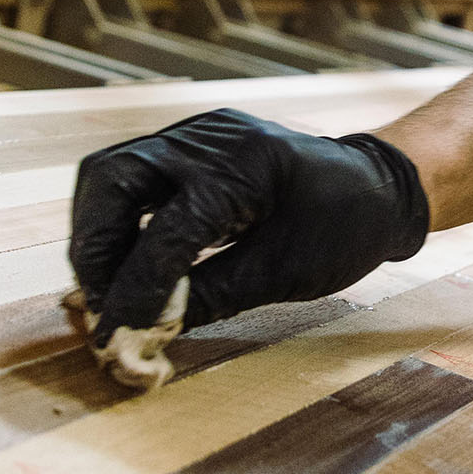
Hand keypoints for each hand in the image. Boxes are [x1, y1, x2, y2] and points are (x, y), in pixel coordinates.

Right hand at [69, 108, 428, 346]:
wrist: (378, 186)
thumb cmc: (346, 226)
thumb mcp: (286, 273)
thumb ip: (212, 296)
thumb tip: (144, 330)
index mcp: (243, 166)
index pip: (165, 233)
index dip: (135, 291)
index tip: (117, 338)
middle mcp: (207, 138)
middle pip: (110, 180)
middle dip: (94, 247)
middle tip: (98, 304)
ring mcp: (194, 135)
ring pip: (109, 175)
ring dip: (97, 234)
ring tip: (107, 289)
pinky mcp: (189, 148)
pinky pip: (132, 179)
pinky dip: (118, 222)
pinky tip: (126, 265)